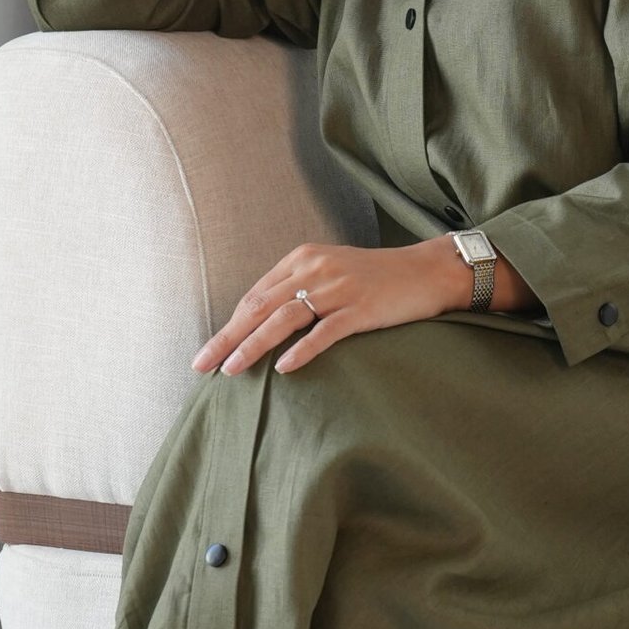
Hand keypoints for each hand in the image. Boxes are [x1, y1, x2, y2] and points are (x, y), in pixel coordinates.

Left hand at [190, 238, 464, 376]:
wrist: (427, 271)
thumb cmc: (376, 277)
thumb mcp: (331, 272)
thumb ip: (298, 288)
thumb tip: (263, 321)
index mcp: (302, 258)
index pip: (256, 295)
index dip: (229, 324)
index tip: (209, 350)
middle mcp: (315, 269)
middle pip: (260, 307)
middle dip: (227, 337)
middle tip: (201, 364)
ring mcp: (338, 289)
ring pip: (284, 319)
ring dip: (253, 346)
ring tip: (231, 370)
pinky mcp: (361, 308)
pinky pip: (325, 332)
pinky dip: (301, 350)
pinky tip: (283, 369)